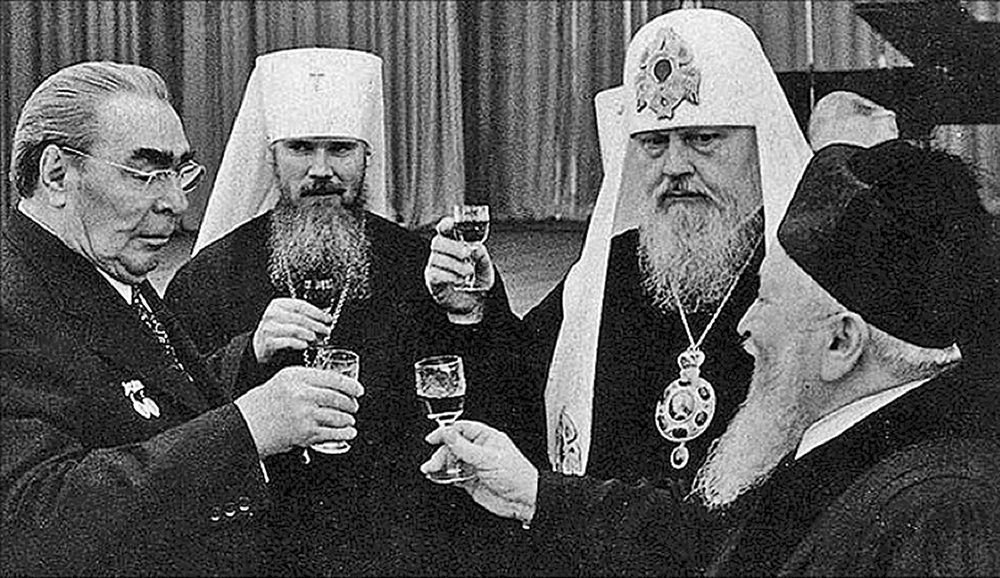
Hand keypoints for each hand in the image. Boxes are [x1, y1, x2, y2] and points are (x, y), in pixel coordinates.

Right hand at [235, 366, 363, 456]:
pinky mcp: (305, 432)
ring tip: (350, 419)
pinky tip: (349, 432)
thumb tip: (336, 384)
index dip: (351, 385)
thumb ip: (308, 379)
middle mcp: (302, 393)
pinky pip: (332, 433)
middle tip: (354, 406)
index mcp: (297, 377)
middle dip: (351, 404)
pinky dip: (345, 433)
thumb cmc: (264, 403)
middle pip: (339, 398)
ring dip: (348, 419)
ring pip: (338, 416)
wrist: (247, 424)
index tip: (358, 390)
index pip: (333, 378)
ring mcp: (304, 414)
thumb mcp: (284, 380)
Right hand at [252, 298, 332, 363]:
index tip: (328, 319)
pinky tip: (305, 345)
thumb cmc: (277, 332)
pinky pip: (286, 341)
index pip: (301, 305)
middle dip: (316, 325)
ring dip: (308, 334)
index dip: (316, 312)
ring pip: (294, 329)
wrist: (260, 347)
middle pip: (299, 318)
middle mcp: (272, 314)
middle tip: (326, 331)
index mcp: (278, 304)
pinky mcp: (268, 342)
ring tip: (316, 338)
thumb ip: (304, 318)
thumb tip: (324, 321)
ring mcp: (269, 328)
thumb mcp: (289, 320)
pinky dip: (297, 343)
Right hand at [420, 420, 537, 524]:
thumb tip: (446, 433)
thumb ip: (464, 447)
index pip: (461, 429)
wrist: (524, 500)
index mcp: (487, 438)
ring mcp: (475, 466)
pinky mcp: (471, 481)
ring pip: (451, 461)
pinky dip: (445, 477)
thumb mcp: (487, 457)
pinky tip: (440, 478)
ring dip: (440, 465)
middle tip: (433, 463)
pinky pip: (454, 476)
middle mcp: (480, 450)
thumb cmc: (517, 475)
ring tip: (431, 471)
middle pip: (453, 446)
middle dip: (441, 453)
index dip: (445, 432)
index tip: (432, 439)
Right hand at [424, 216, 494, 323]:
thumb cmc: (477, 283)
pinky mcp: (432, 282)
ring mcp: (435, 268)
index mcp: (453, 245)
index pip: (444, 229)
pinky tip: (458, 281)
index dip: (446, 224)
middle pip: (437, 242)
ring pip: (436, 259)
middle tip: (466, 254)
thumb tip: (476, 248)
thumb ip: (482, 257)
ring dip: (455, 264)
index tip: (451, 224)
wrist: (475, 305)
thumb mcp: (486, 268)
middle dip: (453, 247)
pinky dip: (448, 276)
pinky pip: (434, 274)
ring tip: (468, 272)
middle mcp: (441, 254)